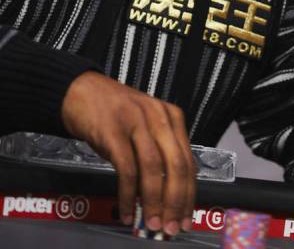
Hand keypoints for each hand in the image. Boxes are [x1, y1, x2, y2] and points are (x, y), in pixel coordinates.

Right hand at [61, 71, 195, 235]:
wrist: (81, 90)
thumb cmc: (114, 112)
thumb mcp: (145, 125)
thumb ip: (158, 152)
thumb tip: (166, 197)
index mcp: (171, 116)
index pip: (188, 160)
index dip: (189, 193)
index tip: (185, 217)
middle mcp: (158, 116)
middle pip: (176, 165)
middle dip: (175, 202)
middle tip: (170, 227)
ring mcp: (135, 122)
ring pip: (153, 169)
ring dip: (154, 202)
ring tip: (151, 224)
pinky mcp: (113, 131)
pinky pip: (127, 169)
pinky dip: (129, 195)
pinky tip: (128, 211)